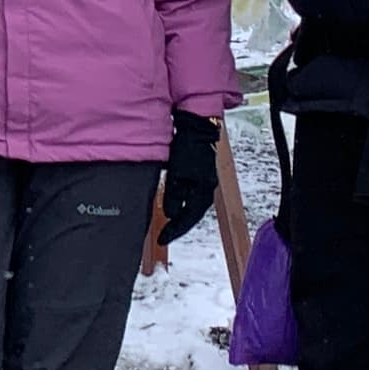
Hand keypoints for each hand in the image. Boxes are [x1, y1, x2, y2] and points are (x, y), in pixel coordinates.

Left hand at [155, 112, 219, 241]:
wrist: (198, 129)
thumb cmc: (188, 149)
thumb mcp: (177, 173)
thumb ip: (174, 194)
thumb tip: (170, 214)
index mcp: (203, 192)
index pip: (188, 219)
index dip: (175, 230)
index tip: (162, 239)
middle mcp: (206, 191)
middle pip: (191, 216)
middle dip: (178, 227)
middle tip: (164, 235)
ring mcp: (205, 184)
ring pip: (192, 207)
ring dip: (180, 217)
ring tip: (167, 226)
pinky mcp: (200, 177)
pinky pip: (191, 197)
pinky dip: (181, 205)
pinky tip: (173, 206)